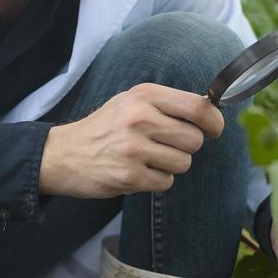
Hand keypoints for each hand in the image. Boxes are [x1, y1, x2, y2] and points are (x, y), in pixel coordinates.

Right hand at [39, 83, 223, 197]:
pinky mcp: (129, 175)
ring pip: (183, 163)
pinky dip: (156, 180)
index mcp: (144, 95)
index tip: (214, 129)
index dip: (214, 121)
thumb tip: (210, 112)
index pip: (196, 107)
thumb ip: (167, 104)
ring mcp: (133, 148)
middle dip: (187, 147)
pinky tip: (138, 171)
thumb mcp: (131, 102)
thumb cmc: (105, 127)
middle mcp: (139, 118)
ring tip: (148, 158)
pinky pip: (166, 182)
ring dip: (171, 165)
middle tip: (166, 146)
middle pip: (194, 139)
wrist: (64, 154)